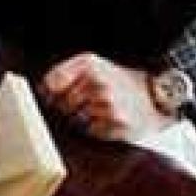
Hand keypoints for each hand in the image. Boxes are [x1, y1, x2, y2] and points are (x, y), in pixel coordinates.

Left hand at [38, 53, 169, 141]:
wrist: (156, 95)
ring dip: (82, 119)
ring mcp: (108, 103)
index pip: (52, 84)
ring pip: (74, 120)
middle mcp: (98, 81)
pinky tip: (107, 120)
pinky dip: (95, 129)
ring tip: (99, 111)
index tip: (56, 97)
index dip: (51, 94)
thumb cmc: (117, 82)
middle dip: (68, 109)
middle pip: (61, 105)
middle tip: (86, 104)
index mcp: (88, 64)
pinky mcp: (117, 123)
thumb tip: (39, 92)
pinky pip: (90, 132)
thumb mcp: (91, 66)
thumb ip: (64, 74)